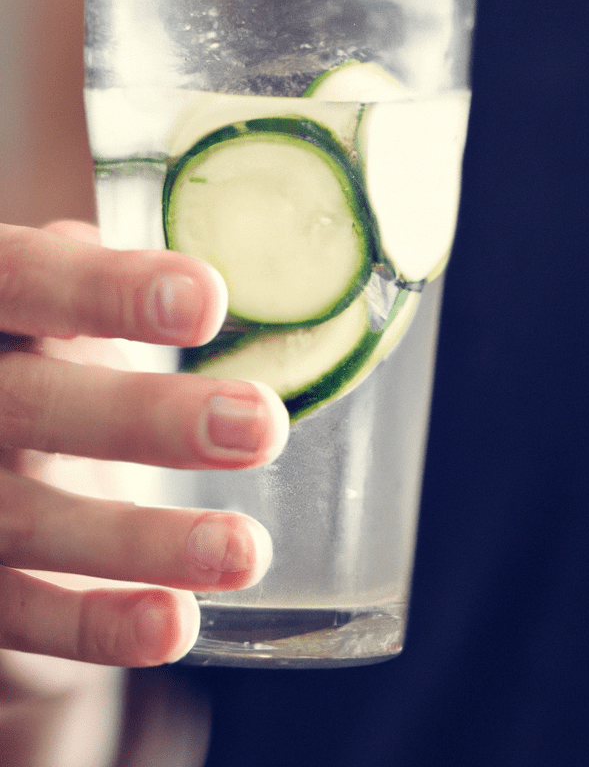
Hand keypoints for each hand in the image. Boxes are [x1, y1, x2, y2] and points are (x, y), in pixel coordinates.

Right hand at [0, 219, 288, 763]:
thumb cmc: (34, 353)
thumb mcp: (47, 306)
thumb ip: (93, 279)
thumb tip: (180, 267)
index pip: (24, 280)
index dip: (107, 291)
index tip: (207, 302)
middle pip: (31, 405)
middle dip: (148, 419)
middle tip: (260, 425)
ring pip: (27, 520)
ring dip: (143, 541)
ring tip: (243, 551)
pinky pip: (19, 611)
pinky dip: (96, 624)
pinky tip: (175, 623)